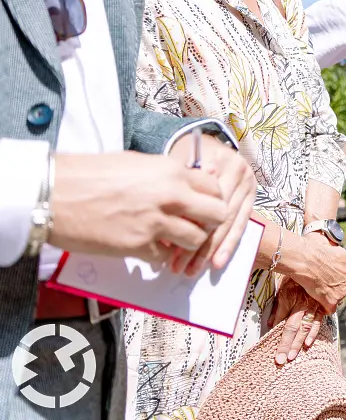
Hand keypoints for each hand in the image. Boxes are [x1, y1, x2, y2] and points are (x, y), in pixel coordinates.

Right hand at [49, 152, 227, 263]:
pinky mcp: (138, 246)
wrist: (54, 194)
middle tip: (197, 227)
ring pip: (196, 240)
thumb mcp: (138, 163)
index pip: (215, 188)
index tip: (203, 207)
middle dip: (210, 223)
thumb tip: (195, 179)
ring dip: (187, 243)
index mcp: (172, 171)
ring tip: (174, 242)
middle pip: (217, 215)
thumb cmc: (90, 174)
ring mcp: (156, 222)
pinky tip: (150, 249)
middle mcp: (171, 195)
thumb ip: (170, 173)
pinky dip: (160, 256)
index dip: (212, 199)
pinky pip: (164, 257)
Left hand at [167, 135, 256, 274]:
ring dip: (211, 249)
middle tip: (178, 265)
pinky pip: (241, 224)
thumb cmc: (189, 157)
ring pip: (228, 222)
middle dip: (198, 243)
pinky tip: (217, 262)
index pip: (205, 197)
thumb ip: (180, 184)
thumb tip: (178, 212)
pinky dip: (229, 245)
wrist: (210, 145)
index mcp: (220, 159)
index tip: (169, 243)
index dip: (188, 222)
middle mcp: (239, 171)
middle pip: (217, 213)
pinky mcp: (253, 197)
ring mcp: (248, 184)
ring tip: (193, 269)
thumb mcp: (179, 162)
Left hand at [269, 277, 323, 363]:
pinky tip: (309, 343)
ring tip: (293, 356)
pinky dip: (314, 332)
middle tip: (282, 361)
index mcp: (292, 299)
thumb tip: (270, 324)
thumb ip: (279, 308)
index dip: (281, 341)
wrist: (314, 260)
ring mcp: (314, 305)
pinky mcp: (323, 304)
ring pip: (306, 327)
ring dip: (300, 343)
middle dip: (288, 346)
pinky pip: (318, 320)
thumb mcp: (283, 289)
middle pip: (294, 329)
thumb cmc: (295, 275)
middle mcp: (304, 304)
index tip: (277, 356)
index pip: (285, 325)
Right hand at [287, 233, 345, 313]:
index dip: (338, 278)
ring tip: (318, 286)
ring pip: (337, 298)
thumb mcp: (340, 252)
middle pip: (344, 289)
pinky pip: (330, 309)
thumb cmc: (320, 253)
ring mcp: (342, 292)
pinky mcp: (332, 301)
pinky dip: (325, 306)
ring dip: (330, 295)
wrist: (307, 260)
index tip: (330, 276)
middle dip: (335, 287)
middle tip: (323, 281)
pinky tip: (318, 299)